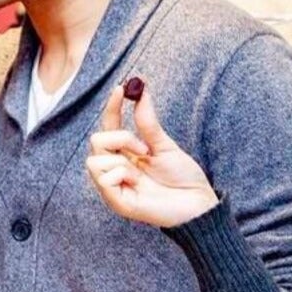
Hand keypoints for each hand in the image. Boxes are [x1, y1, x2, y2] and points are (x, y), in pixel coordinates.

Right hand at [86, 83, 219, 228]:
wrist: (197, 203)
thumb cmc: (183, 178)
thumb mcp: (164, 145)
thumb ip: (147, 122)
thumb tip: (140, 91)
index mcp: (127, 154)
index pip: (110, 126)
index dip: (112, 106)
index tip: (122, 88)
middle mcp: (117, 168)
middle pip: (96, 140)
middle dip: (119, 137)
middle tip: (144, 148)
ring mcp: (114, 186)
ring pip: (94, 160)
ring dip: (120, 159)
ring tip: (141, 171)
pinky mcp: (117, 201)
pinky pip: (103, 179)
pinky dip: (121, 175)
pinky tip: (138, 184)